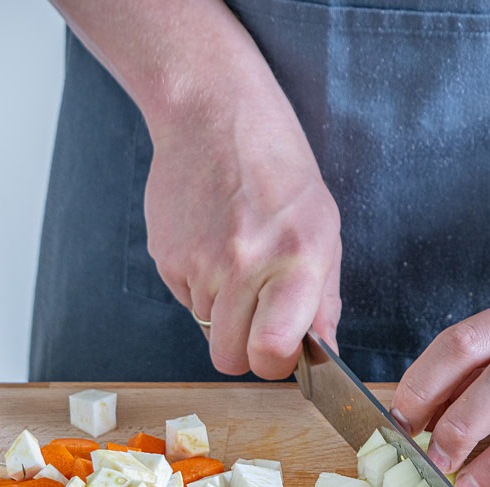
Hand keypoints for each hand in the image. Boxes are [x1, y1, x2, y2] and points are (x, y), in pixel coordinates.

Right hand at [143, 74, 341, 378]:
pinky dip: (200, 288)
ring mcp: (199, 263)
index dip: (275, 364)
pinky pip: (185, 301)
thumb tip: (324, 354)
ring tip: (238, 264)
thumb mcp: (322, 230)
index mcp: (295, 261)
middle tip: (259, 319)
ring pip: (207, 331)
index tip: (282, 351)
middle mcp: (245, 266)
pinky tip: (213, 247)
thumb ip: (323, 300)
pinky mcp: (165, 258)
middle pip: (230, 358)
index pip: (272, 350)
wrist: (215, 118)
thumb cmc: (279, 172)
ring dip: (224, 314)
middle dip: (245, 350)